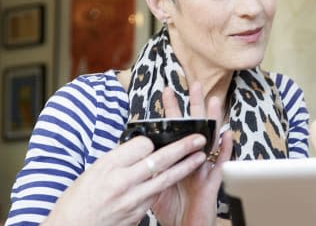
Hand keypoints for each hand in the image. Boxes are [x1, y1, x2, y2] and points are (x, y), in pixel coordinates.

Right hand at [42, 130, 206, 225]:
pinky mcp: (137, 215)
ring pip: (165, 180)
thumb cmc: (78, 201)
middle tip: (199, 139)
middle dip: (182, 148)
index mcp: (108, 166)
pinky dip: (167, 185)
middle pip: (159, 160)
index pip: (142, 145)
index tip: (156, 139)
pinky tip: (179, 177)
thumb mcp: (93, 171)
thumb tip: (142, 148)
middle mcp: (121, 182)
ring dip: (185, 167)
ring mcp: (131, 200)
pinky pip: (156, 196)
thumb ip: (119, 160)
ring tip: (200, 157)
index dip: (152, 140)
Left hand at [152, 82, 232, 225]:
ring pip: (211, 140)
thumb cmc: (174, 210)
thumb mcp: (157, 186)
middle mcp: (195, 160)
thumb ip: (152, 169)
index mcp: (181, 159)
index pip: (176, 129)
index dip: (172, 111)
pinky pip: (222, 163)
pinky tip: (228, 134)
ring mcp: (206, 169)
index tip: (166, 91)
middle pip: (195, 127)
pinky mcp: (214, 182)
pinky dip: (226, 149)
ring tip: (214, 101)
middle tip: (194, 84)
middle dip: (194, 106)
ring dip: (213, 120)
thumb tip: (139, 155)